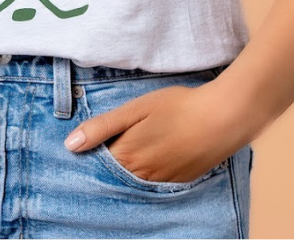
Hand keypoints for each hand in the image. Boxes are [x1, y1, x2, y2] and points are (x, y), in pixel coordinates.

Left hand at [64, 81, 246, 183]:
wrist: (222, 119)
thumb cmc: (177, 107)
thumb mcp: (136, 109)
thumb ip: (103, 127)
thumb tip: (70, 145)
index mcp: (126, 157)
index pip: (95, 165)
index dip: (88, 156)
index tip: (80, 150)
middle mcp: (141, 177)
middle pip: (113, 177)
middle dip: (104, 168)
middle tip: (103, 151)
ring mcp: (160, 184)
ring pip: (132, 184)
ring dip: (124, 174)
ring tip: (127, 153)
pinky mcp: (177, 184)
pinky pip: (152, 186)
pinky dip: (145, 177)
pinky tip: (149, 161)